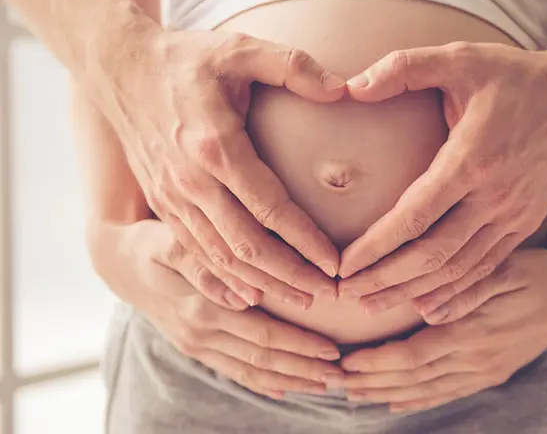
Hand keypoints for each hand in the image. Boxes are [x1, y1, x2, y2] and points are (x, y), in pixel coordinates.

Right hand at [88, 219, 344, 398]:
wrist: (121, 263)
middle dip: (304, 368)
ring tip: (324, 385)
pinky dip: (261, 382)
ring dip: (290, 379)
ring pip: (251, 371)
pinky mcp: (195, 348)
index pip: (262, 334)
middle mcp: (200, 335)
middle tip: (341, 375)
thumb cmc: (152, 244)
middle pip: (262, 358)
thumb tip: (244, 294)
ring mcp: (197, 346)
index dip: (299, 343)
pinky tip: (285, 389)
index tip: (332, 349)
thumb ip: (203, 266)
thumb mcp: (170, 244)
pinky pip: (233, 371)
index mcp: (201, 309)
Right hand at [94, 28, 346, 307]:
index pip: (270, 208)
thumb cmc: (186, 58)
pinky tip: (249, 295)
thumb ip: (293, 66)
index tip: (336, 263)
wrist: (118, 67)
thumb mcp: (240, 47)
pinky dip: (224, 279)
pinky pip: (195, 253)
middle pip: (246, 246)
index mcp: (215, 145)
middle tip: (328, 295)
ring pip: (221, 258)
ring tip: (300, 301)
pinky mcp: (162, 203)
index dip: (306, 241)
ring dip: (262, 284)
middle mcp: (190, 181)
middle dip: (290, 276)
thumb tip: (343, 90)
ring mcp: (171, 197)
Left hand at [338, 43, 546, 314]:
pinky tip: (426, 305)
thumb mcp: (459, 57)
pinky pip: (485, 269)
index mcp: (472, 159)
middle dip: (385, 280)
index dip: (375, 247)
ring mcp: (514, 216)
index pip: (414, 217)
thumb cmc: (514, 77)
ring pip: (458, 270)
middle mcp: (495, 197)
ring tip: (374, 307)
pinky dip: (454, 292)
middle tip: (346, 295)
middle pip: (433, 255)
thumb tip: (351, 86)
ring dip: (413, 292)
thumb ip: (403, 67)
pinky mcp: (525, 225)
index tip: (342, 266)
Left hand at [338, 249, 546, 411]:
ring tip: (356, 395)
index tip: (347, 362)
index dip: (378, 362)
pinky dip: (419, 400)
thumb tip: (427, 309)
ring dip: (389, 394)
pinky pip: (448, 392)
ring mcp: (485, 370)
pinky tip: (397, 402)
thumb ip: (467, 288)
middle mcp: (477, 359)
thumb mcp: (507, 268)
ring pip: (428, 390)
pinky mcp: (491, 372)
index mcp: (475, 333)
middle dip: (373, 381)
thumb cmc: (539, 271)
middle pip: (414, 378)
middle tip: (336, 381)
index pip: (415, 355)